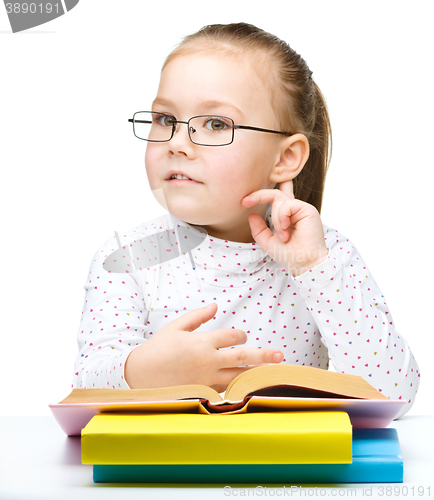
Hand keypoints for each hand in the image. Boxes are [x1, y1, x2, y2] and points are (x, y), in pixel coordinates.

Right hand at [125, 302, 282, 392]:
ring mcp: (207, 379)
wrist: (139, 375)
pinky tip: (253, 387)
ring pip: (239, 376)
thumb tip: (216, 305)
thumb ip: (198, 316)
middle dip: (263, 355)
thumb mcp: (176, 327)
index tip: (241, 338)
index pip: (231, 336)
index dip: (240, 335)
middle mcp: (207, 361)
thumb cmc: (157, 349)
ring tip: (275, 371)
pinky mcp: (203, 392)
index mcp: (201, 342)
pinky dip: (241, 387)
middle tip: (280, 354)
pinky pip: (228, 390)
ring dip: (258, 373)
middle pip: (242, 357)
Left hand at [241, 180, 328, 276]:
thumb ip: (259, 229)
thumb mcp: (268, 242)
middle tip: (245, 201)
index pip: (278, 196)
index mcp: (286, 216)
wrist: (304, 264)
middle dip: (259, 195)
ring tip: (283, 236)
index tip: (245, 200)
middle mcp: (294, 210)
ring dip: (275, 219)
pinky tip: (286, 229)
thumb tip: (251, 215)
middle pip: (274, 194)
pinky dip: (281, 217)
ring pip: (278, 200)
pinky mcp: (308, 210)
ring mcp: (301, 209)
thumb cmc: (290, 255)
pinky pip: (287, 205)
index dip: (262, 194)